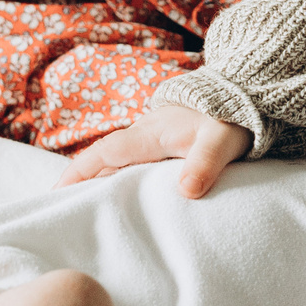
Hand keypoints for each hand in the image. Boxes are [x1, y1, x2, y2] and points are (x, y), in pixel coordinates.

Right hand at [61, 103, 251, 196]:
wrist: (251, 91)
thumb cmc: (235, 115)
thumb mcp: (221, 140)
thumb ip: (204, 163)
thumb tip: (186, 191)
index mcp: (150, 134)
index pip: (104, 154)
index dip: (77, 173)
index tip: (55, 196)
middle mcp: (146, 135)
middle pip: (104, 162)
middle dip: (81, 184)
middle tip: (62, 214)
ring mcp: (156, 140)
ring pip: (119, 164)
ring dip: (102, 184)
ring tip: (86, 214)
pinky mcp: (169, 146)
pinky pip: (136, 166)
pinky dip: (123, 182)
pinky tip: (125, 201)